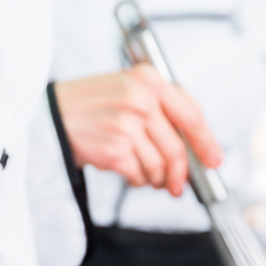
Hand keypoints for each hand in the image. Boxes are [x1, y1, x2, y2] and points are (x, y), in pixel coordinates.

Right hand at [54, 64, 223, 196]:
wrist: (51, 115)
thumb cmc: (89, 105)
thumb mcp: (127, 88)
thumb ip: (160, 109)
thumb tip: (192, 145)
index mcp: (149, 80)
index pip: (191, 114)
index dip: (207, 142)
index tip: (214, 159)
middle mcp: (141, 100)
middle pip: (177, 149)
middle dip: (180, 173)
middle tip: (177, 185)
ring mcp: (128, 125)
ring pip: (160, 166)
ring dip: (155, 178)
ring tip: (145, 175)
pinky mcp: (115, 150)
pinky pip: (139, 175)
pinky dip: (137, 179)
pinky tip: (126, 171)